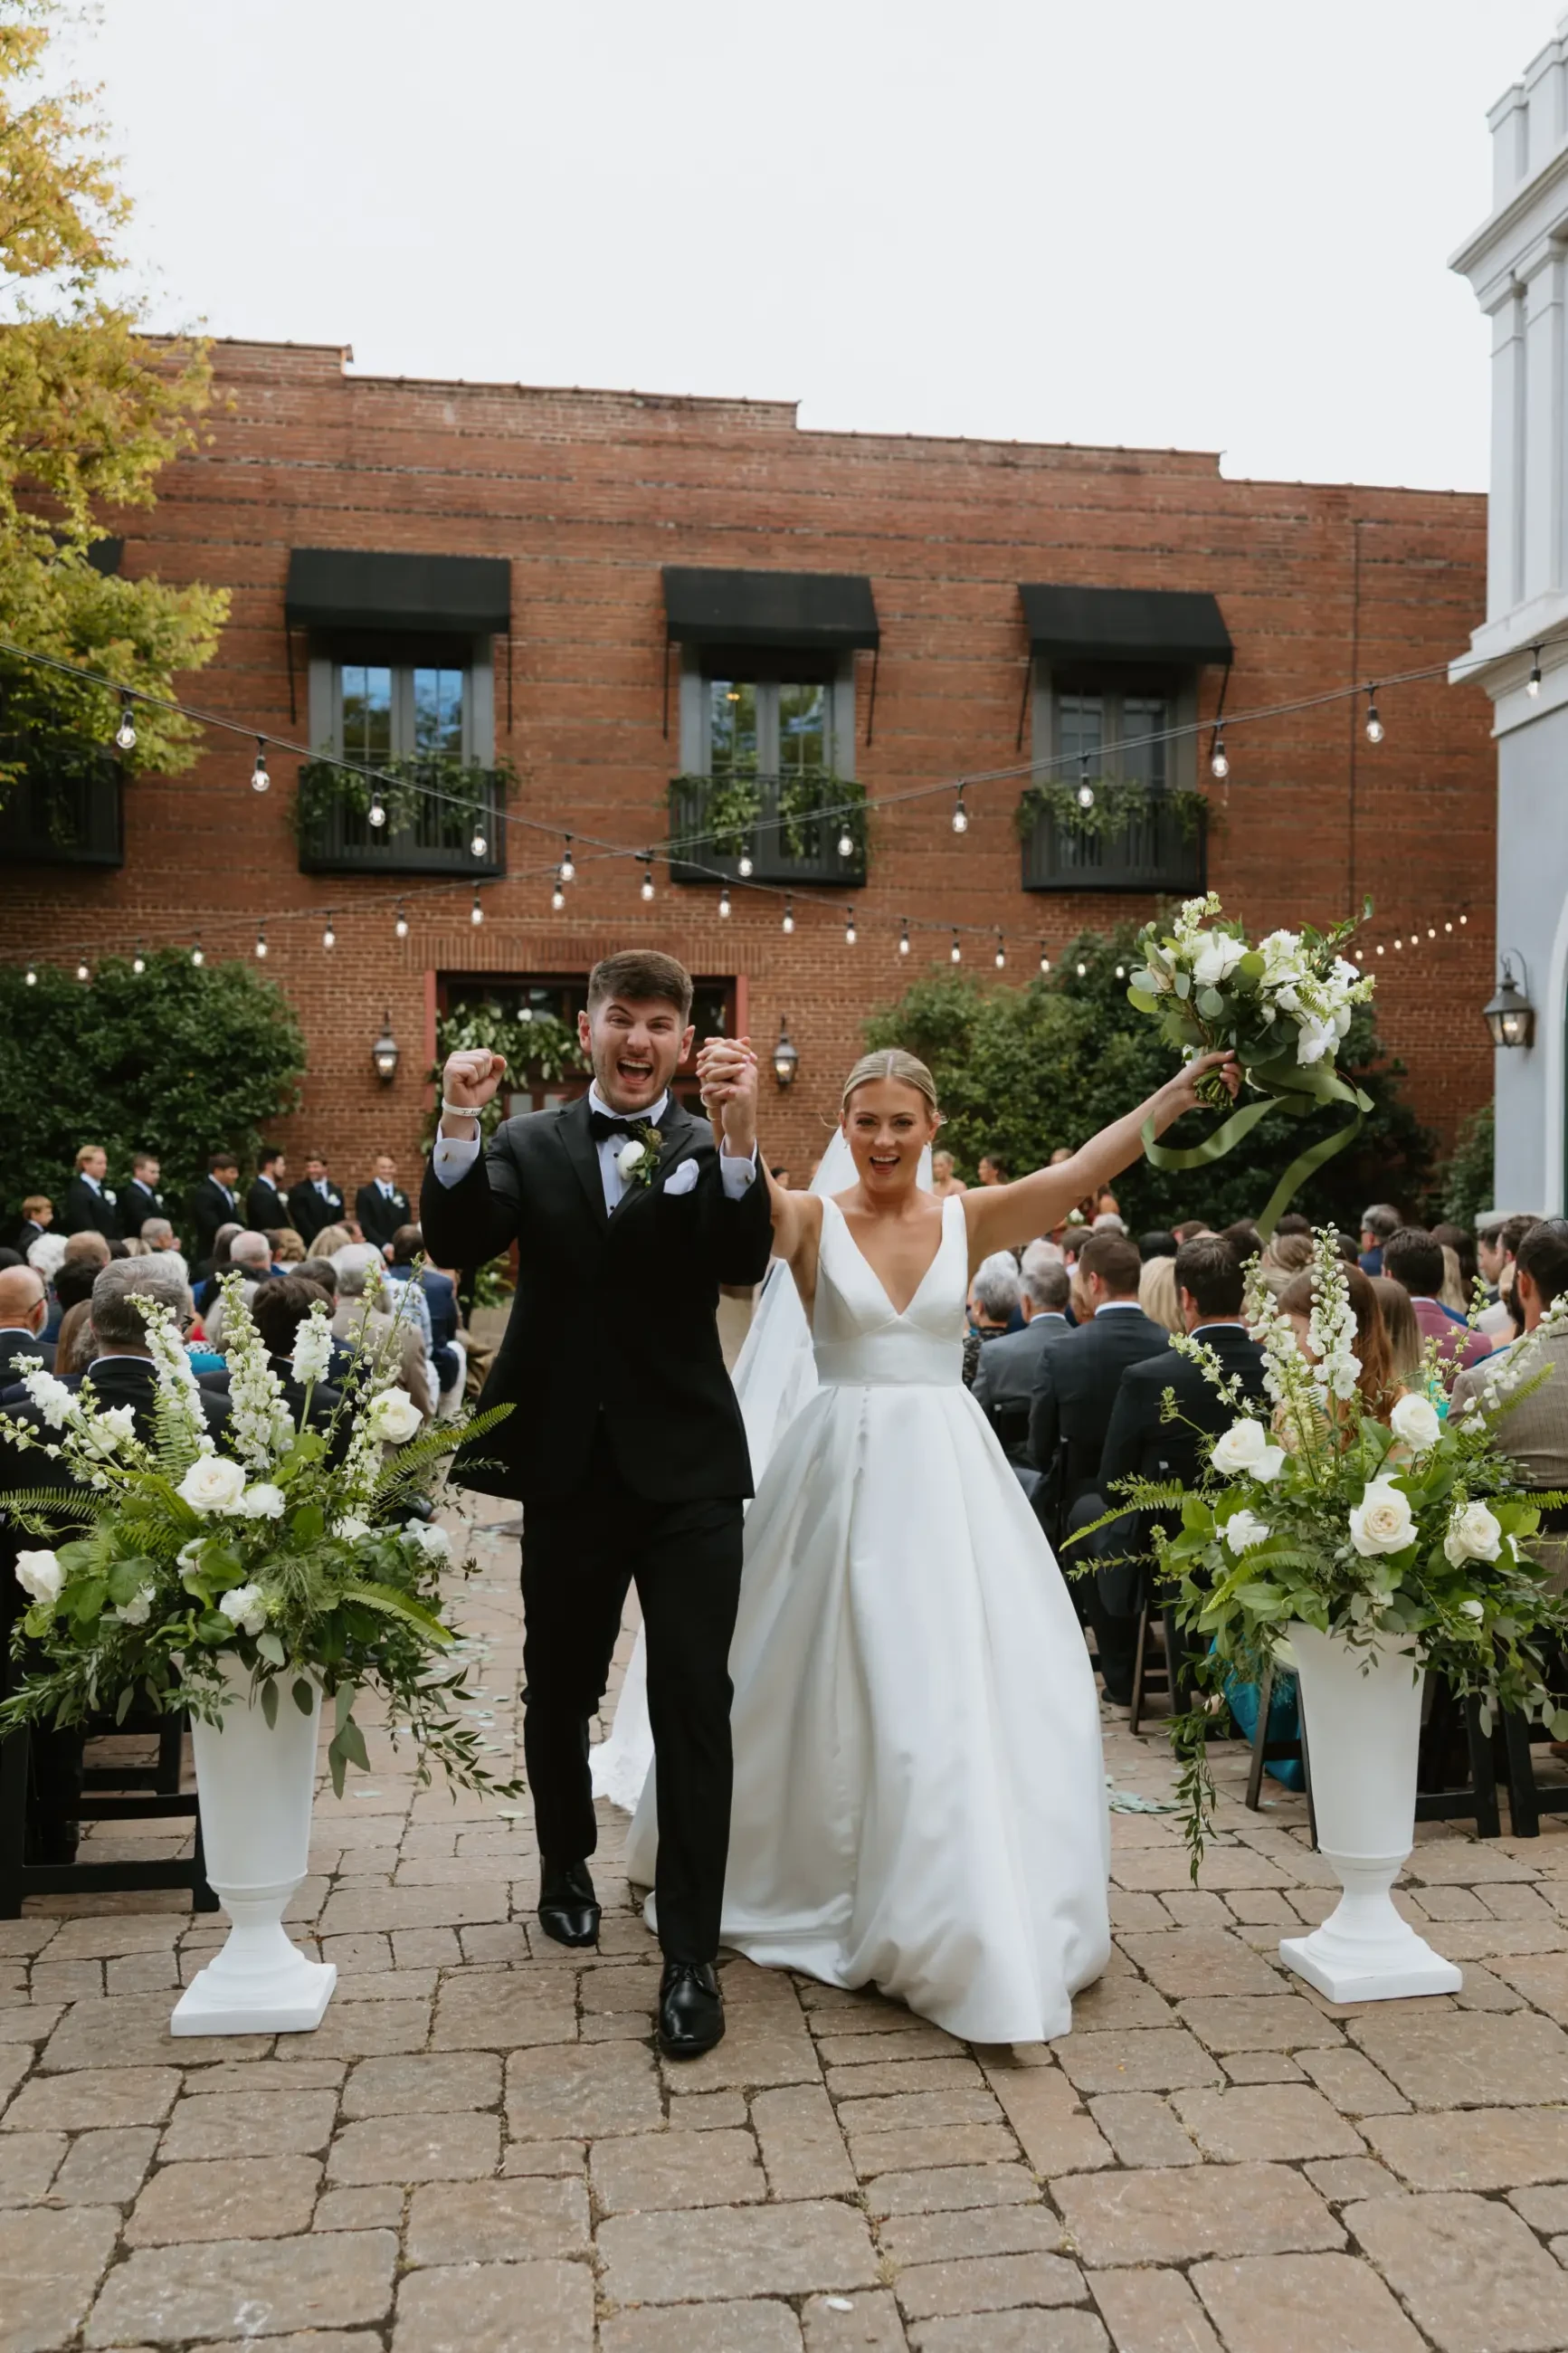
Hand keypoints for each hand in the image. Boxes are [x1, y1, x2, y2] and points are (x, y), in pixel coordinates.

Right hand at [441, 1049, 504, 1132]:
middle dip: (484, 1072)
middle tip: (473, 1082)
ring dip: (478, 1077)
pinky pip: (471, 1069)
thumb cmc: (476, 1094)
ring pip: (479, 1061)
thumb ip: (498, 1067)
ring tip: (468, 1084)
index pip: (486, 1053)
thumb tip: (500, 1057)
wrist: (467, 1109)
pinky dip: (472, 1080)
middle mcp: (456, 1056)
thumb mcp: (491, 1079)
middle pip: (484, 1056)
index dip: (488, 1069)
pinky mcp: (450, 1069)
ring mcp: (452, 1062)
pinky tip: (464, 1085)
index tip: (478, 1079)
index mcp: (464, 1055)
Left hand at [697, 1037, 758, 1157]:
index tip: (702, 1050)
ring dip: (708, 1074)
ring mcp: (747, 1082)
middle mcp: (750, 1071)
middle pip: (726, 1055)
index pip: (732, 1045)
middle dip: (709, 1059)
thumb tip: (708, 1041)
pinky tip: (704, 1092)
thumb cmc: (731, 1100)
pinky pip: (720, 1086)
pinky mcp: (741, 1094)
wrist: (740, 1125)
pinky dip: (710, 1089)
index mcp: (748, 1064)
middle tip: (698, 1066)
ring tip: (700, 1079)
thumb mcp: (726, 1078)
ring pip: (722, 1070)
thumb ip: (719, 1061)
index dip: (716, 1045)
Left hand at [1153, 1049, 1240, 1131]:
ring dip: (1232, 1078)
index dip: (1234, 1062)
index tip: (1227, 1061)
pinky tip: (1227, 1085)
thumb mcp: (1202, 1062)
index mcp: (1218, 1067)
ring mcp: (1223, 1087)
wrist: (1181, 1091)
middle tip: (1225, 1067)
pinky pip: (1233, 1093)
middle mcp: (1223, 1077)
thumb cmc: (1189, 1075)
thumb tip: (1233, 1052)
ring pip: (1237, 1082)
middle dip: (1234, 1069)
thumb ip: (1217, 1057)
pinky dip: (1233, 1088)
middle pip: (1237, 1073)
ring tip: (1222, 1076)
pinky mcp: (1222, 1097)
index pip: (1233, 1063)